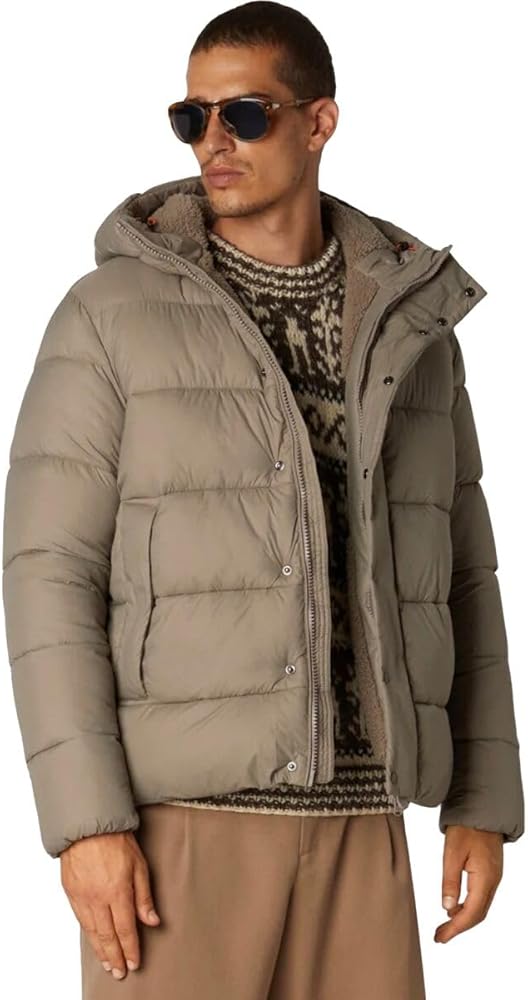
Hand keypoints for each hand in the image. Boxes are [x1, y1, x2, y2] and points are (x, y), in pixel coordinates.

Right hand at [60, 830, 160, 978]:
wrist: (88, 824)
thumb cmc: (117, 839)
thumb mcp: (139, 865)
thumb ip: (144, 896)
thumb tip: (152, 921)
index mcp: (118, 891)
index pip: (125, 929)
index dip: (131, 949)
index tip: (134, 963)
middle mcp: (98, 898)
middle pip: (107, 936)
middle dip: (115, 956)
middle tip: (120, 972)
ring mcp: (82, 896)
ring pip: (92, 931)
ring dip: (100, 950)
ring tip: (107, 963)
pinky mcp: (70, 891)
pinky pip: (80, 919)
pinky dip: (88, 934)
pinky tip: (93, 941)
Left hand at [434, 824, 503, 942]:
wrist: (483, 809)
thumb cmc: (467, 827)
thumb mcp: (452, 853)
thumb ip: (450, 881)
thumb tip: (447, 907)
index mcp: (485, 879)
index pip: (471, 913)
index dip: (456, 929)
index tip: (441, 937)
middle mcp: (493, 882)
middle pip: (478, 914)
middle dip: (459, 928)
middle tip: (440, 935)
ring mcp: (494, 878)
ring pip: (480, 907)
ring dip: (463, 918)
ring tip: (444, 924)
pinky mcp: (490, 873)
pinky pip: (481, 897)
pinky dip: (468, 906)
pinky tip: (454, 906)